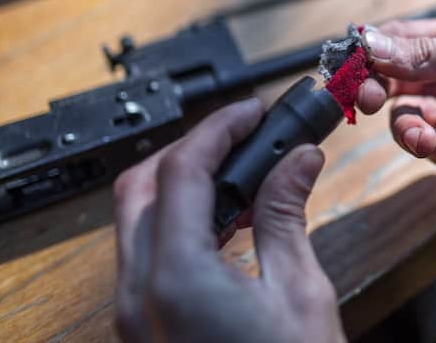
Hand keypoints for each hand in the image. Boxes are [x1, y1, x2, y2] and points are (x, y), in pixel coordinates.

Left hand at [112, 99, 345, 342]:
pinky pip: (144, 252)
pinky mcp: (143, 324)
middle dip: (191, 148)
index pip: (181, 171)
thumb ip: (287, 218)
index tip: (252, 113)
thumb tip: (298, 160)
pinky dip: (178, 220)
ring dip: (182, 183)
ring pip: (136, 218)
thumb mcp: (301, 295)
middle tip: (242, 134)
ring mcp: (134, 312)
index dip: (219, 128)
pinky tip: (224, 218)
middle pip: (141, 187)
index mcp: (178, 280)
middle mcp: (138, 295)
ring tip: (241, 173)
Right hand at [358, 14, 435, 199]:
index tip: (353, 70)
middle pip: (391, 85)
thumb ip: (429, 52)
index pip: (394, 42)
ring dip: (412, 131)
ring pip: (406, 123)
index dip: (369, 55)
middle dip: (380, 96)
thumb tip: (371, 45)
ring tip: (434, 137)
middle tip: (376, 103)